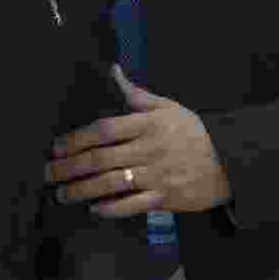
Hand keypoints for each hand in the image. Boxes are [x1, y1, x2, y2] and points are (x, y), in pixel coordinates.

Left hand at [44, 65, 231, 216]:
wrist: (230, 162)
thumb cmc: (194, 132)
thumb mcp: (168, 108)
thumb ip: (136, 94)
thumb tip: (113, 70)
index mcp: (148, 124)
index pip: (104, 130)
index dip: (76, 139)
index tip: (56, 147)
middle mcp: (149, 149)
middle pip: (101, 159)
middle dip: (69, 168)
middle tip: (48, 173)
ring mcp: (156, 175)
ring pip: (111, 184)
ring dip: (82, 190)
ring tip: (61, 194)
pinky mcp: (165, 198)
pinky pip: (132, 206)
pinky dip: (111, 208)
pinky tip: (93, 209)